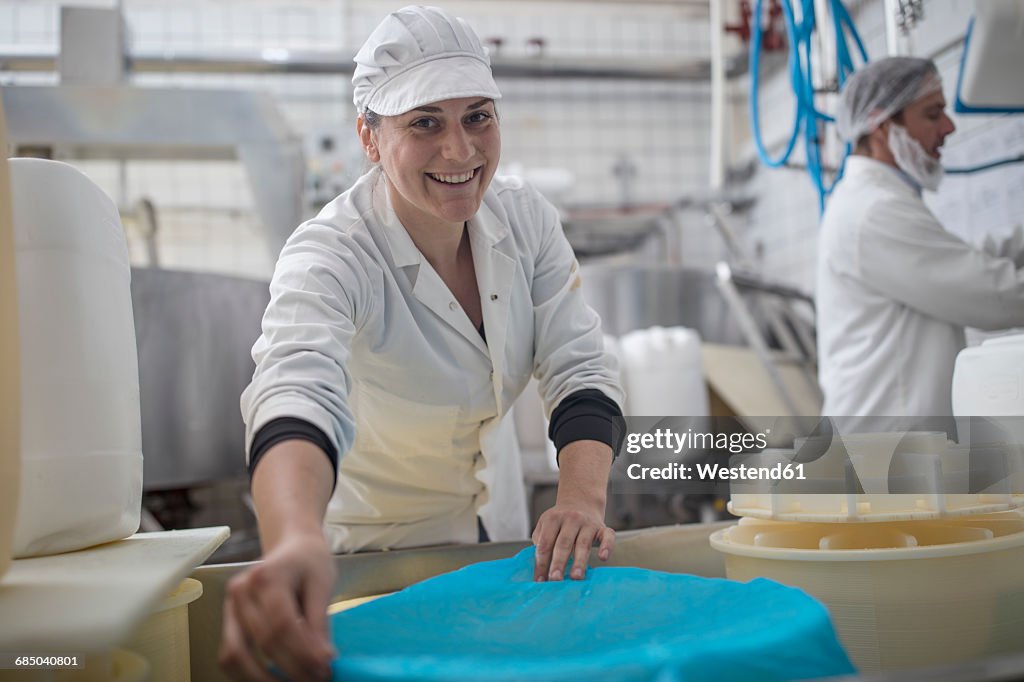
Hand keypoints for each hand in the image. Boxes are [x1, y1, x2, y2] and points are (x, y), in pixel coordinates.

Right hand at [219, 533, 336, 680]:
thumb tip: (322, 659)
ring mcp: (229, 606)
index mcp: (267, 575)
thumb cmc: (309, 562)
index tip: (325, 668)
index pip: (283, 623)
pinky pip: (230, 655)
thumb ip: (319, 621)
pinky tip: (274, 678)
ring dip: (264, 679)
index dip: (303, 652)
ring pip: (237, 655)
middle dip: (292, 668)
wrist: (291, 547)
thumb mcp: (323, 583)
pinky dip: (248, 674)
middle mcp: (241, 590)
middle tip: (317, 678)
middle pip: (263, 641)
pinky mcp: (227, 620)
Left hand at [532, 501, 614, 581]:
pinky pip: (607, 537)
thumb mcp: (545, 524)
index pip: (545, 543)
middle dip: (558, 562)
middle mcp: (571, 519)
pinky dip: (606, 547)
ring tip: (575, 577)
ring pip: (583, 543)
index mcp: (553, 519)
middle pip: (563, 543)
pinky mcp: (603, 528)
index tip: (540, 580)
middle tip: (555, 579)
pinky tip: (603, 557)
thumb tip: (539, 569)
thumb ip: (540, 543)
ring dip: (579, 561)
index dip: (541, 563)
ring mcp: (588, 523)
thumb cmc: (561, 520)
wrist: (581, 501)